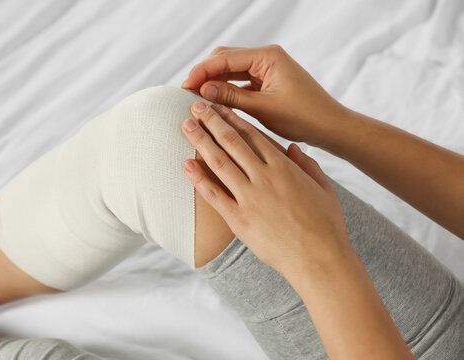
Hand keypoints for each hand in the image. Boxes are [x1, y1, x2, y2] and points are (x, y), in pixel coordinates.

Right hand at [181, 45, 348, 146]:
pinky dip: (226, 89)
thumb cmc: (304, 117)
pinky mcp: (267, 81)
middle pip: (225, 59)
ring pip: (231, 70)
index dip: (202, 71)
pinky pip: (240, 81)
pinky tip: (214, 101)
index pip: (225, 58)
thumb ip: (231, 97)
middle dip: (205, 73)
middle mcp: (267, 57)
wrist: (330, 127)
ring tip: (196, 97)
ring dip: (214, 81)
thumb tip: (202, 90)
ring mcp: (267, 68)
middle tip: (186, 92)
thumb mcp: (263, 108)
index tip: (184, 86)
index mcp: (268, 56)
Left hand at [181, 101, 353, 279]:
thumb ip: (308, 164)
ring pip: (219, 162)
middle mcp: (263, 177)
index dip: (232, 118)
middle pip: (231, 142)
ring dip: (200, 141)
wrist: (320, 259)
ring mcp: (249, 198)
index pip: (252, 135)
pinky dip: (198, 179)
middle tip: (194, 106)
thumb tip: (293, 148)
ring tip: (185, 126)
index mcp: (283, 167)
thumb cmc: (326, 225)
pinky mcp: (239, 220)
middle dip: (211, 121)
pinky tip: (186, 164)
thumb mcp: (325, 188)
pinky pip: (213, 195)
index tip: (219, 107)